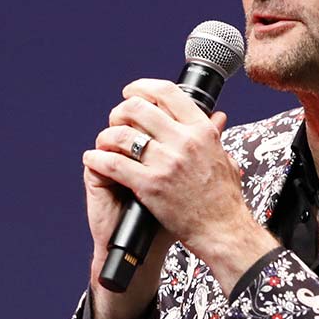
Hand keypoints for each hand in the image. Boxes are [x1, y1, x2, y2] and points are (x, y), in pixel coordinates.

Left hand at [84, 79, 278, 296]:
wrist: (223, 231)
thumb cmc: (224, 200)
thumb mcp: (225, 158)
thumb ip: (215, 135)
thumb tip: (217, 117)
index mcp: (201, 130)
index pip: (167, 92)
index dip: (142, 87)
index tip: (131, 92)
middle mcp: (184, 141)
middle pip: (139, 109)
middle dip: (120, 111)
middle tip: (115, 120)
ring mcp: (166, 163)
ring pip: (122, 135)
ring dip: (106, 136)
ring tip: (103, 143)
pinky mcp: (150, 185)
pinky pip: (113, 164)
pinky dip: (98, 159)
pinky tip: (93, 159)